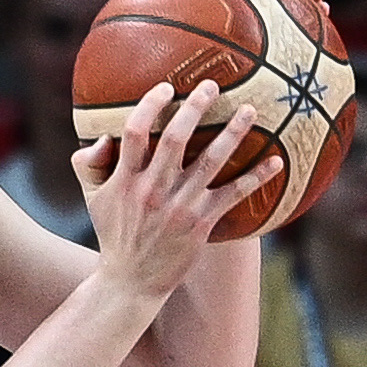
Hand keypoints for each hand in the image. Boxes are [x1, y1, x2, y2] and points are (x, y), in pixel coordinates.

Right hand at [80, 81, 275, 298]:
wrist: (131, 281)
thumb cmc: (114, 234)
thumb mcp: (93, 199)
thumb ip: (89, 164)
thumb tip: (103, 135)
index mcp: (125, 180)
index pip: (135, 132)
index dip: (151, 105)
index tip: (166, 87)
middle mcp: (153, 190)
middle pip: (175, 138)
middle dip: (195, 107)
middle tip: (211, 85)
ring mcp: (179, 207)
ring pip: (210, 161)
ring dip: (232, 133)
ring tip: (249, 110)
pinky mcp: (201, 224)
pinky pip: (233, 195)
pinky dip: (256, 177)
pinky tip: (277, 161)